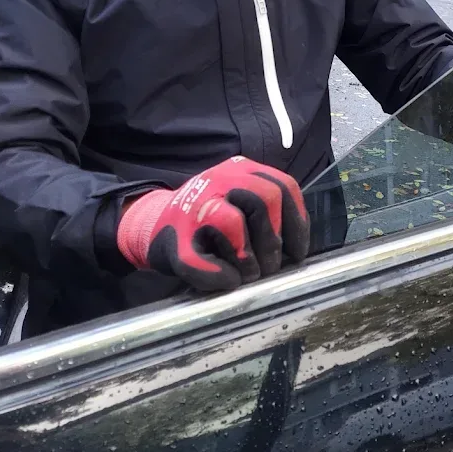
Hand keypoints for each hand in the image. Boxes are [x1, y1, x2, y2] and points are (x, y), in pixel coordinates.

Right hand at [117, 157, 308, 290]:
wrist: (154, 227)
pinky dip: (222, 276)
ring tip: (249, 273)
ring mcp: (193, 207)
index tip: (297, 251)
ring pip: (233, 222)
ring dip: (248, 257)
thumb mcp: (241, 203)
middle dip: (274, 239)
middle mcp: (217, 180)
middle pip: (265, 198)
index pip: (284, 186)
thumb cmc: (209, 222)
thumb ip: (269, 213)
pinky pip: (205, 261)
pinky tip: (227, 280)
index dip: (297, 222)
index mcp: (239, 171)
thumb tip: (296, 250)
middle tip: (270, 266)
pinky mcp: (176, 240)